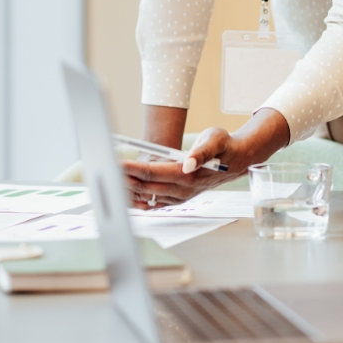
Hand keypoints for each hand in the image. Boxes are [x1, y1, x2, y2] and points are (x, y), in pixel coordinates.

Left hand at [123, 108, 289, 208]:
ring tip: (109, 183)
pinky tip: (125, 198)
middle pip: (145, 186)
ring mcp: (179, 197)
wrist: (237, 161)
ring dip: (128, 191)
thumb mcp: (216, 139)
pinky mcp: (178, 199)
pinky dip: (138, 201)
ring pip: (147, 197)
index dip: (132, 169)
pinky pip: (154, 203)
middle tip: (104, 171)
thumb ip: (201, 151)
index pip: (153, 173)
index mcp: (188, 175)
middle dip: (123, 180)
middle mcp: (182, 189)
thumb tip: (188, 163)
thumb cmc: (225, 146)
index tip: (116, 164)